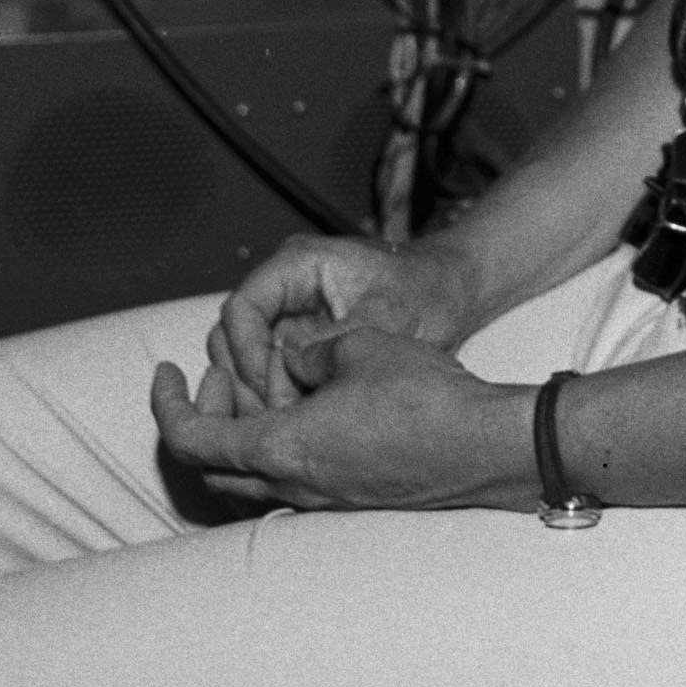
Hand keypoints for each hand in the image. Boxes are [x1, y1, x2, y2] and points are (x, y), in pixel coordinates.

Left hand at [150, 326, 537, 513]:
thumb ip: (309, 352)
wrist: (482, 445)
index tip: (166, 369)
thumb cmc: (422, 396)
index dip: (167, 404)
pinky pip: (285, 482)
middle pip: (211, 468)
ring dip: (237, 435)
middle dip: (201, 417)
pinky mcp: (346, 501)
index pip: (191, 439)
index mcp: (281, 448)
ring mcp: (319, 501)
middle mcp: (291, 486)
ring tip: (261, 387)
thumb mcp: (356, 346)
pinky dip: (273, 447)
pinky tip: (305, 411)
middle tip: (213, 373)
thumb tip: (294, 360)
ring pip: (248, 480)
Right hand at [205, 229, 485, 417]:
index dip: (245, 352)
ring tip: (290, 421)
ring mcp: (290, 316)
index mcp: (300, 264)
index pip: (241, 308)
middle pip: (231, 337)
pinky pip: (269, 374)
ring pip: (243, 360)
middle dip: (247, 379)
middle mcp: (286, 287)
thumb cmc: (428, 292)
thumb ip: (334, 340)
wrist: (453, 293)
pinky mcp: (299, 343)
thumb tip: (287, 371)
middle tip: (276, 415)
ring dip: (259, 393)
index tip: (266, 387)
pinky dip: (277, 398)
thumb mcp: (388, 316)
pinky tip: (300, 422)